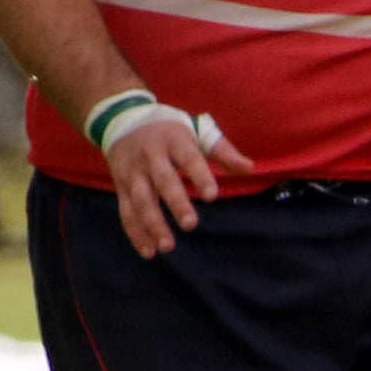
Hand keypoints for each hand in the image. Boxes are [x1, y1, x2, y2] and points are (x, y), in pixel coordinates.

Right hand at [106, 117, 254, 258]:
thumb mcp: (196, 130)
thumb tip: (249, 168)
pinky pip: (127, 211)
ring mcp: (133, 173)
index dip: (200, 176)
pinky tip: (149, 251)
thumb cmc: (169, 129)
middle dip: (176, 203)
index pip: (189, 158)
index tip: (212, 196)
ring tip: (168, 246)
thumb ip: (223, 151)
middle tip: (190, 225)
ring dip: (152, 225)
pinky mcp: (121, 186)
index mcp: (173, 140)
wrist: (122, 118)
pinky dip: (136, 232)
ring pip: (141, 200)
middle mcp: (151, 157)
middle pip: (163, 181)